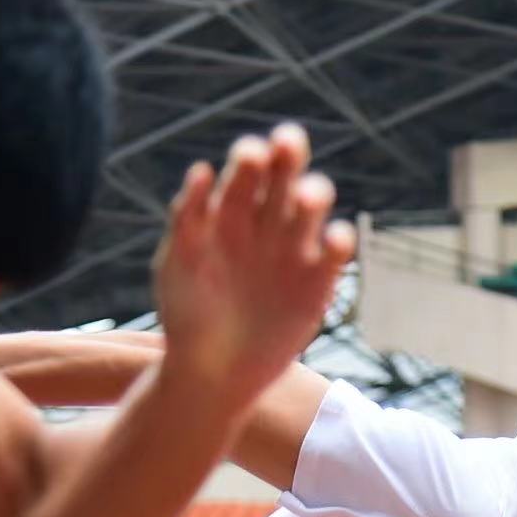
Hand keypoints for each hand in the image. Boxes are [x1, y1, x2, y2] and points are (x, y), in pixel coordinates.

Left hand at [151, 124, 355, 413]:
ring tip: (305, 198)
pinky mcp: (319, 282)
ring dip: (313, 193)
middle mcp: (266, 223)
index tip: (251, 154)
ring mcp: (294, 250)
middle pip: (285, 175)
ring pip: (313, 207)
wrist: (211, 373)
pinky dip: (339, 240)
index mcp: (231, 212)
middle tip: (287, 143)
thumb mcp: (177, 266)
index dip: (252, 156)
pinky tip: (332, 239)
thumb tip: (202, 168)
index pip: (248, 170)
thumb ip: (187, 220)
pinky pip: (336, 252)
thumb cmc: (187, 315)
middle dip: (289, 154)